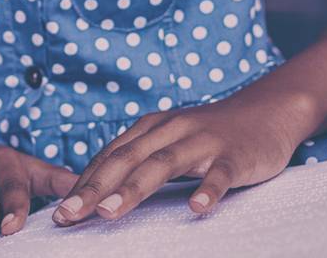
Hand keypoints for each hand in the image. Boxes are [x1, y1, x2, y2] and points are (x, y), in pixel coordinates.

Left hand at [51, 90, 312, 224]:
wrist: (268, 111)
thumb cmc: (210, 135)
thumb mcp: (168, 141)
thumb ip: (137, 161)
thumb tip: (96, 192)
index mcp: (150, 129)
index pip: (108, 158)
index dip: (81, 184)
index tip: (58, 212)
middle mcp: (171, 130)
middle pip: (125, 160)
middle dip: (93, 189)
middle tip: (67, 216)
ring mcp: (203, 141)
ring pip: (163, 164)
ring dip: (133, 188)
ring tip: (109, 212)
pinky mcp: (234, 155)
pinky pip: (219, 173)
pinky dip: (207, 189)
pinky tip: (196, 208)